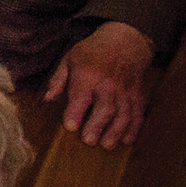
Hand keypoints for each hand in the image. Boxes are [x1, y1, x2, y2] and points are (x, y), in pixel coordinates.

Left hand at [46, 21, 154, 148]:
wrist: (124, 42)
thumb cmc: (91, 53)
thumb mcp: (69, 59)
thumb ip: (58, 80)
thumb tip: (47, 99)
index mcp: (88, 74)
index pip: (81, 95)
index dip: (75, 111)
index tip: (70, 127)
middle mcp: (108, 83)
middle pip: (105, 107)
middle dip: (97, 125)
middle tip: (89, 141)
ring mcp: (125, 90)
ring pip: (124, 113)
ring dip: (116, 131)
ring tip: (107, 145)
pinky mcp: (137, 95)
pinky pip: (138, 113)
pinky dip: (135, 128)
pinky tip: (128, 141)